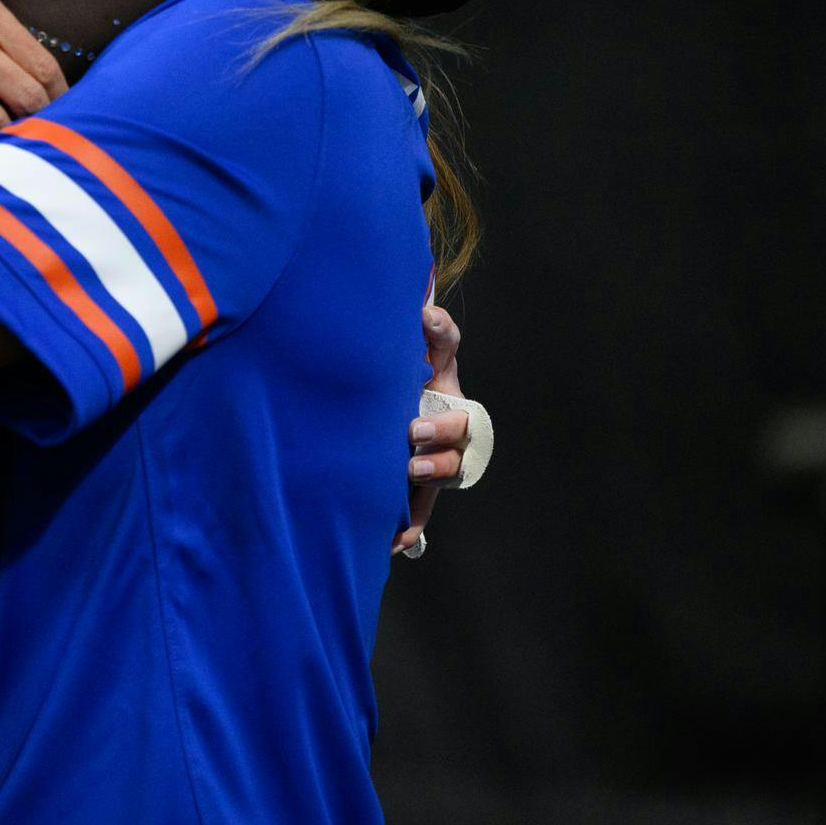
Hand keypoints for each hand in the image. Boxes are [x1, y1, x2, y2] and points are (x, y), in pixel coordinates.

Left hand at [393, 304, 469, 556]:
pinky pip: (420, 511)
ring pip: (448, 466)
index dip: (439, 332)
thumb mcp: (380, 359)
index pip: (445, 346)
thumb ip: (384, 328)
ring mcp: (434, 453)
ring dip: (432, 468)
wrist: (367, 430)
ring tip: (409, 468)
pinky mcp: (418, 488)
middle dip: (442, 426)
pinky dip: (411, 527)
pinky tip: (396, 541)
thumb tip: (385, 283)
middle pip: (459, 422)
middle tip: (415, 427)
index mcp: (435, 375)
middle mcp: (442, 414)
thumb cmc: (376, 387)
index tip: (423, 316)